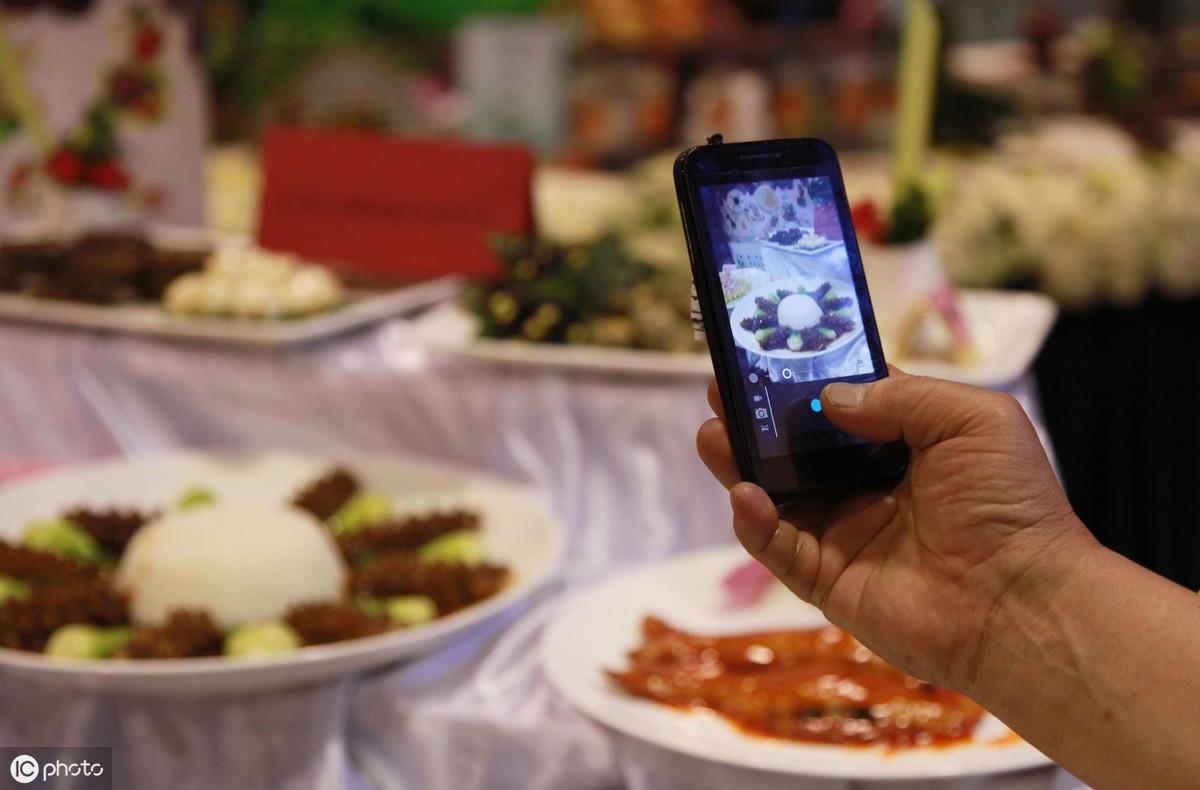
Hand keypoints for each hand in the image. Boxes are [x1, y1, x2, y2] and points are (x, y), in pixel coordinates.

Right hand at [697, 371, 1095, 692]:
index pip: (841, 408)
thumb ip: (900, 396)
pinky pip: (778, 549)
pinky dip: (755, 522)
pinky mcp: (828, 581)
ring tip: (712, 432)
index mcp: (905, 449)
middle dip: (758, 421)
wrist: (1022, 600)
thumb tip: (831, 397)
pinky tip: (744, 494)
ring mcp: (845, 535)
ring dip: (740, 465)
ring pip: (776, 496)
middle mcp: (868, 489)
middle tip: (722, 390)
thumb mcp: (972, 419)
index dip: (806, 382)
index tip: (769, 355)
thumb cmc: (1011, 504)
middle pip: (796, 451)